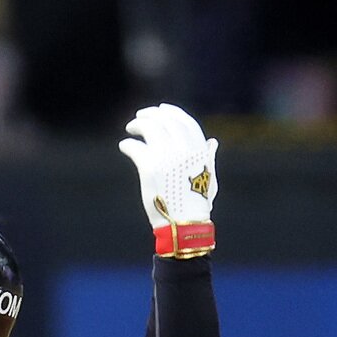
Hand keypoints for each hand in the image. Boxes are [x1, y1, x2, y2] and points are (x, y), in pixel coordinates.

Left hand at [119, 103, 217, 255]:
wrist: (183, 226)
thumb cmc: (196, 207)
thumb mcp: (209, 179)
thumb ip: (208, 158)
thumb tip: (212, 142)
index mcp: (198, 150)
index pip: (184, 121)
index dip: (171, 112)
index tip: (160, 109)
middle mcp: (183, 149)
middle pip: (164, 120)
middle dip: (151, 115)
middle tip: (140, 117)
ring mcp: (166, 156)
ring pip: (148, 128)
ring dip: (138, 125)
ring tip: (131, 129)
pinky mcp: (149, 167)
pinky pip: (134, 147)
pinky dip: (127, 145)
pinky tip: (125, 146)